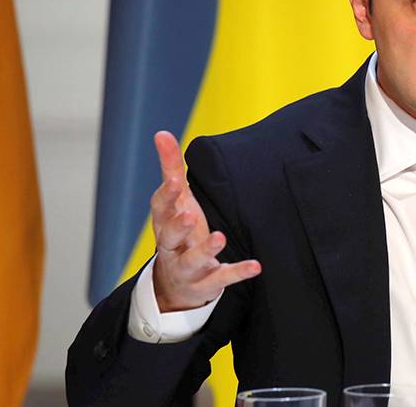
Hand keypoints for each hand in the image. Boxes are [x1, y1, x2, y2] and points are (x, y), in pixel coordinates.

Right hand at [150, 131, 260, 311]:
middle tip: (189, 214)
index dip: (166, 195)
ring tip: (220, 237)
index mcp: (164, 223)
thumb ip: (170, 167)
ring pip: (191, 261)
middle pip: (168, 236)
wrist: (176, 283)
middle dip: (177, 225)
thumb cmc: (180, 231)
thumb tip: (161, 133)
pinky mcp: (206, 283)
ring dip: (205, 250)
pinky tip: (256, 266)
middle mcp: (172, 246)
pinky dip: (237, 272)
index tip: (174, 180)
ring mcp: (187, 268)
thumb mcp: (177, 200)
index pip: (159, 209)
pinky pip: (221, 279)